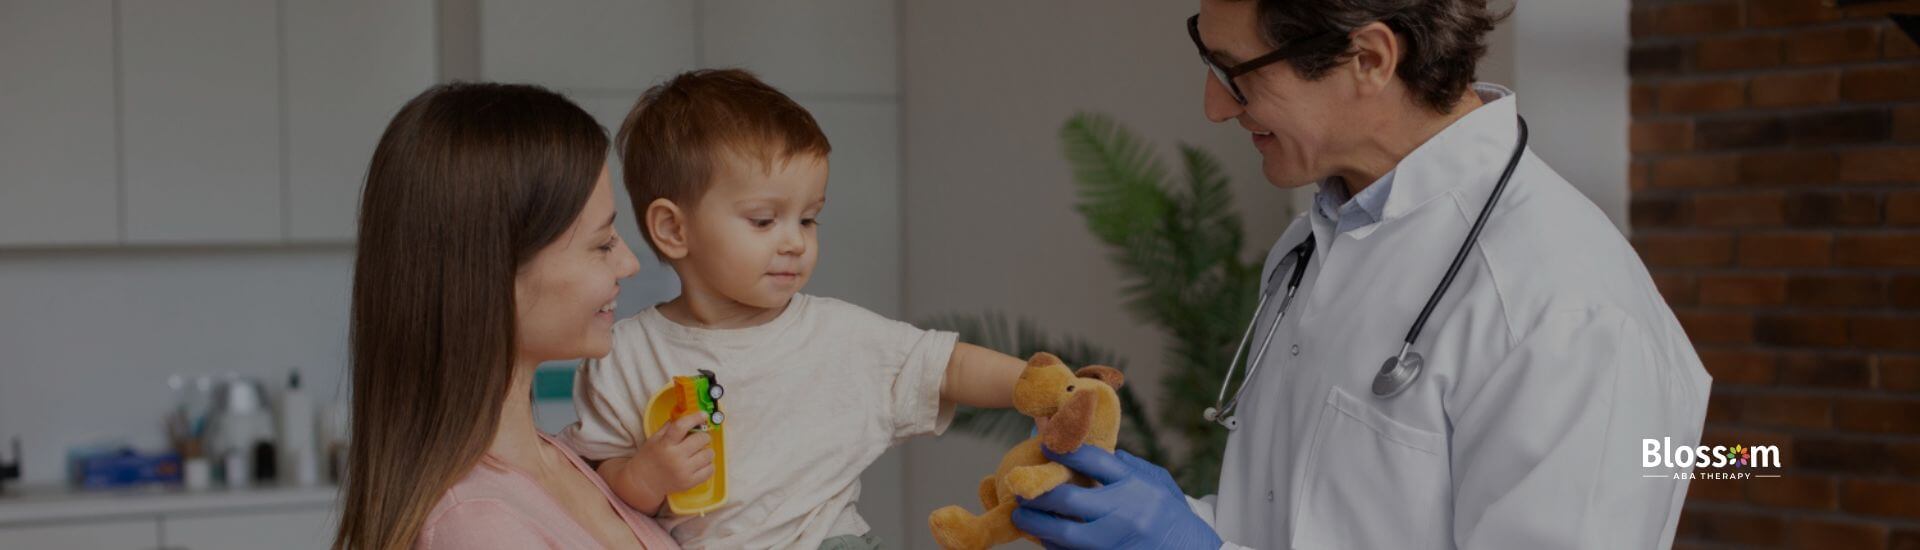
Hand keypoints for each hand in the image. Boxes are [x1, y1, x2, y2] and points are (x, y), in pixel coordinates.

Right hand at [627, 413, 713, 495]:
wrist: (643, 482)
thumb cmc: (650, 457)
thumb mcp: (655, 438)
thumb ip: (671, 426)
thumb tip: (688, 414)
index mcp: (665, 444)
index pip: (682, 426)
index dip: (695, 418)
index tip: (703, 415)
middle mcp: (675, 458)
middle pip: (701, 439)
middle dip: (702, 436)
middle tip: (697, 438)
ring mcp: (683, 472)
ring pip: (709, 454)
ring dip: (706, 450)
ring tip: (697, 453)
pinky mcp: (690, 483)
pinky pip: (710, 469)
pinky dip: (707, 464)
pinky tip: (699, 463)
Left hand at [1011, 447, 1222, 549]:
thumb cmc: (1172, 516)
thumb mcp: (1157, 483)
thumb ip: (1127, 466)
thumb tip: (1091, 451)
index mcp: (1135, 485)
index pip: (1093, 460)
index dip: (1063, 451)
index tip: (1045, 447)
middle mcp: (1123, 512)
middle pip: (1068, 498)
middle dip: (1038, 493)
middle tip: (1020, 489)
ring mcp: (1114, 541)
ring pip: (1063, 533)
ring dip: (1036, 525)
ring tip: (1021, 517)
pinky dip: (1054, 547)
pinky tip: (1044, 540)